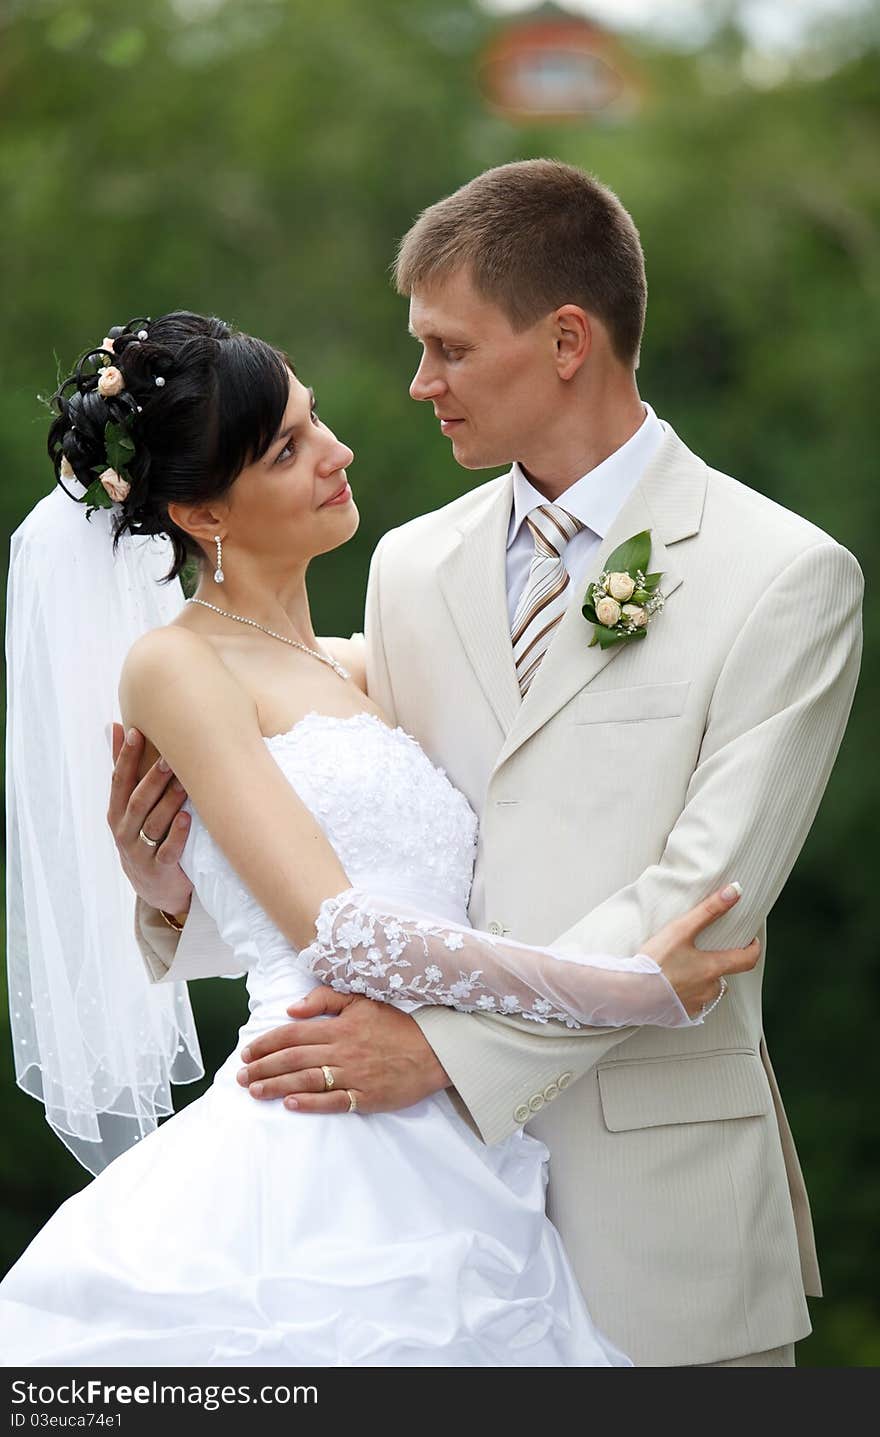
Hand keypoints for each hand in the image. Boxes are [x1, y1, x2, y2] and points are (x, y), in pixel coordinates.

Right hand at [107, 722, 192, 914]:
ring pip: (154, 824)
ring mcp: (140, 852)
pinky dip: (177, 836)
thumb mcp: (129, 806)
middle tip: (168, 757)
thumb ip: (124, 769)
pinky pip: (168, 851)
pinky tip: (187, 819)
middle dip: (152, 779)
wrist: (154, 888)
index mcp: (117, 812)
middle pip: (137, 801)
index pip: (119, 781)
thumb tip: (114, 726)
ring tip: (183, 784)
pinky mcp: (159, 870)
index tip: (136, 732)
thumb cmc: (144, 835)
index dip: (125, 757)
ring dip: (169, 803)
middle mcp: (124, 831)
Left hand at [236, 989, 450, 1114]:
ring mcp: (353, 1075)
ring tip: (255, 1091)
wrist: (433, 1051)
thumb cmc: (396, 1026)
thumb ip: (326, 999)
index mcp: (339, 1026)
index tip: (247, 1053)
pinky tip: (289, 1104)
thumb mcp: (362, 1000)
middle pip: (293, 1059)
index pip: (292, 1034)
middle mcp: (342, 1050)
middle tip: (242, 1077)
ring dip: (276, 1086)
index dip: (266, 1043)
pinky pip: (332, 1101)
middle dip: (263, 1067)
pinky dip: (309, 1103)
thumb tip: (291, 1009)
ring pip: (306, 1080)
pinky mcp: (365, 1097)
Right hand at [641, 884, 759, 1017]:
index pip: (747, 959)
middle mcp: (710, 989)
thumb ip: (709, 910)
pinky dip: (687, 992)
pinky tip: (672, 984)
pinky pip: (693, 1002)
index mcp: (713, 968)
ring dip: (702, 979)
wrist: (629, 993)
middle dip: (718, 963)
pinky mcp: (682, 1014)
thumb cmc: (654, 962)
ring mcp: (697, 1004)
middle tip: (704, 951)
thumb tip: (735, 890)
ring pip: (708, 989)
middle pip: (724, 974)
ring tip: (683, 967)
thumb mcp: (680, 930)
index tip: (750, 940)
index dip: (753, 948)